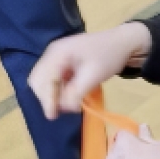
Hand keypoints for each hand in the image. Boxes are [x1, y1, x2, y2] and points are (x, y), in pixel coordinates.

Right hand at [28, 22, 152, 118]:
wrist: (122, 42)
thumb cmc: (109, 56)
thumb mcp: (94, 76)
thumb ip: (76, 92)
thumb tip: (65, 108)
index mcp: (58, 53)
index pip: (44, 78)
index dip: (47, 98)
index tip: (52, 115)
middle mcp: (52, 53)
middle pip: (37, 79)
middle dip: (46, 97)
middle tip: (58, 111)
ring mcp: (55, 56)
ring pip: (42, 80)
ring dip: (50, 94)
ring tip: (66, 104)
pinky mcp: (60, 61)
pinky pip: (50, 78)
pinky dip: (56, 89)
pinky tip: (67, 96)